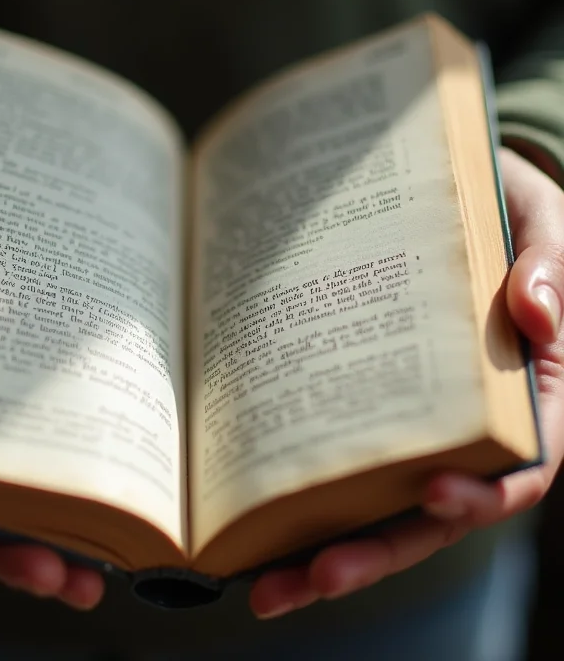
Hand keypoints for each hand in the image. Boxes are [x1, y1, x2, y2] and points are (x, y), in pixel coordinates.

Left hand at [250, 148, 563, 618]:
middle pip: (433, 515)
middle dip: (376, 554)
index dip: (484, 493)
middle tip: (312, 577)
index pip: (523, 466)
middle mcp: (473, 434)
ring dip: (327, 554)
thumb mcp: (538, 224)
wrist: (460, 206)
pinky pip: (345, 469)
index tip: (434, 494)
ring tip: (263, 584)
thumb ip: (545, 263)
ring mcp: (420, 433)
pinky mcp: (374, 418)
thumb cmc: (509, 218)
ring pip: (381, 511)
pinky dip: (307, 503)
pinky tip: (255, 524)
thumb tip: (534, 306)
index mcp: (533, 398)